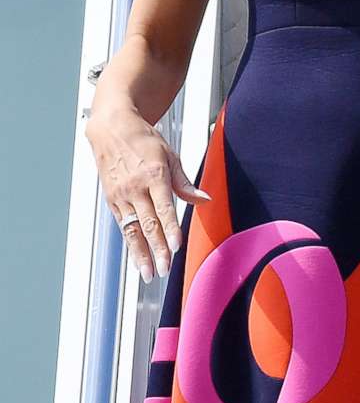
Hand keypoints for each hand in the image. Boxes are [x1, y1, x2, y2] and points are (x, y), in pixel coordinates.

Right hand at [85, 109, 208, 280]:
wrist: (111, 129)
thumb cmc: (145, 141)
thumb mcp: (169, 155)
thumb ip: (185, 182)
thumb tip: (204, 200)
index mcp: (153, 175)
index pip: (164, 208)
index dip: (170, 229)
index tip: (176, 247)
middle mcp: (134, 188)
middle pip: (147, 224)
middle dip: (156, 249)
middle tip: (164, 270)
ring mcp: (120, 195)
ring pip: (132, 230)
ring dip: (141, 253)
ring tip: (149, 273)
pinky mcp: (111, 200)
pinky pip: (123, 225)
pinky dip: (131, 242)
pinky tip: (138, 257)